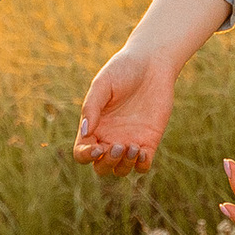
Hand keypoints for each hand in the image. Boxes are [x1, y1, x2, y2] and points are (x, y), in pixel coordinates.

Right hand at [74, 45, 178, 177]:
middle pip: (101, 167)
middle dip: (108, 163)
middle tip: (119, 146)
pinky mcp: (149, 142)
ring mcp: (129, 142)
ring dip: (124, 166)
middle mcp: (109, 138)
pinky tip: (143, 152)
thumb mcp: (103, 84)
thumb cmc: (123, 70)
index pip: (82, 152)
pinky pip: (142, 165)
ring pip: (121, 170)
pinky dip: (141, 166)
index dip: (86, 156)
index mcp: (93, 127)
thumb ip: (92, 107)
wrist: (152, 64)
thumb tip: (84, 132)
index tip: (98, 148)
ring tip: (133, 147)